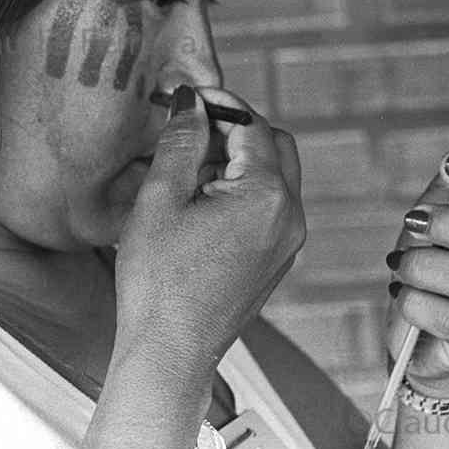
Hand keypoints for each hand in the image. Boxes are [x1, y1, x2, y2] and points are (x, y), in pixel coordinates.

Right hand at [113, 84, 306, 369]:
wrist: (170, 351)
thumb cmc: (159, 283)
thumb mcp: (160, 199)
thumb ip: (181, 141)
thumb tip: (191, 101)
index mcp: (265, 196)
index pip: (252, 125)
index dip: (219, 103)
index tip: (188, 97)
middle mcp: (290, 216)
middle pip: (275, 145)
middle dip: (235, 129)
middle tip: (190, 131)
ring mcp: (289, 241)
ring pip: (276, 176)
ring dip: (239, 160)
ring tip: (188, 172)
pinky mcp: (278, 260)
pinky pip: (271, 207)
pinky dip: (244, 191)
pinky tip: (201, 204)